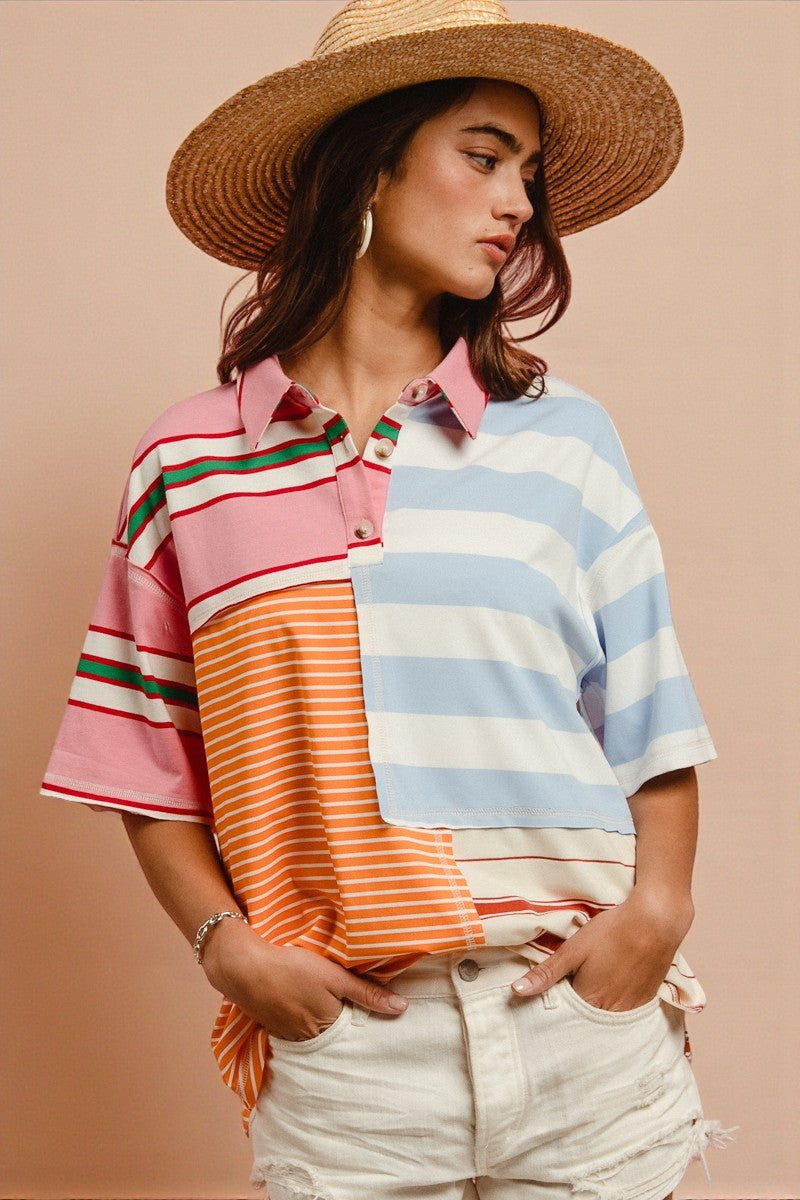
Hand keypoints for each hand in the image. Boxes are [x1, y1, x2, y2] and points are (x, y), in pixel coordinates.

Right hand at [201, 918, 407, 1039]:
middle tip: (348, 1006)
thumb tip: (402, 1008)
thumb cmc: (292, 968)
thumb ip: (367, 993)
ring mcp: (291, 1036)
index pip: (356, 1027)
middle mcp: (311, 1038)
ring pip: (317, 1032)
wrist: (244, 968)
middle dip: (345, 1024)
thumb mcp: (334, 976)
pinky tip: (303, 1005)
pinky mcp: (275, 1028)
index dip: (364, 1016)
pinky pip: (298, 1030)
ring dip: (323, 1022)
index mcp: (330, 1025)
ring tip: (325, 1003)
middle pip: (336, 1033)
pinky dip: (304, 1021)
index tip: (372, 1008)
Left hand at [510, 890, 693, 1011]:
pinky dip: (613, 1008)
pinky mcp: (645, 1001)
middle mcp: (610, 1012)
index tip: (547, 998)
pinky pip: (624, 1014)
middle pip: (584, 1020)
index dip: (554, 1006)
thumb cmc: (612, 931)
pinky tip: (610, 991)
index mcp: (589, 1000)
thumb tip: (516, 992)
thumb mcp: (574, 949)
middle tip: (566, 992)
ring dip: (593, 1011)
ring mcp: (631, 1009)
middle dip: (572, 1013)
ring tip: (588, 990)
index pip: (563, 1016)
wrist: (656, 921)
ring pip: (604, 1019)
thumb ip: (546, 973)